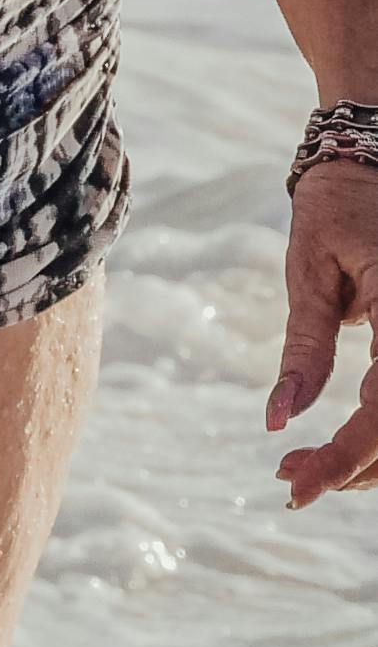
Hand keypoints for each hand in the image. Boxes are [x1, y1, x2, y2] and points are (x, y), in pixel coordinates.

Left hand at [271, 158, 377, 500]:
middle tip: (289, 478)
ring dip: (372, 460)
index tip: (296, 487)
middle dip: (356, 470)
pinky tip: (340, 447)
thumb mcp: (309, 271)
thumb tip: (279, 418)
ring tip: (303, 465)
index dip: (346, 458)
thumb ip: (306, 347)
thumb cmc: (335, 207)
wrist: (371, 159)